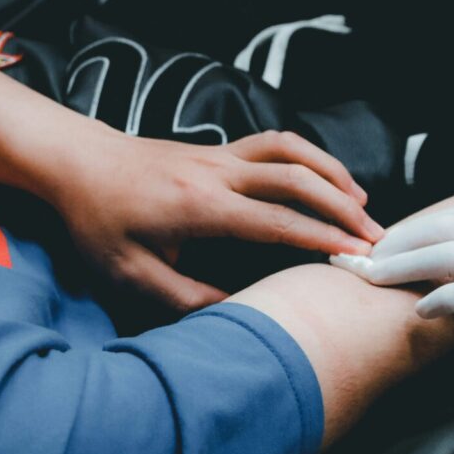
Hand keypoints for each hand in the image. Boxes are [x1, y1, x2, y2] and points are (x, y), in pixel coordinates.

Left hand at [52, 127, 382, 311]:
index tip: (356, 255)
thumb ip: (184, 298)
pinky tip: (326, 178)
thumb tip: (237, 310)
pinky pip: (277, 143)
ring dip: (333, 174)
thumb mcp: (129, 274)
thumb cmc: (99, 221)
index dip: (320, 238)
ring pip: (292, 151)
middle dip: (342, 208)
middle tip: (375, 236)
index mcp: (199, 207)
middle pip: (296, 179)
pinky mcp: (221, 149)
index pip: (275, 222)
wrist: (77, 163)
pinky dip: (310, 157)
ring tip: (363, 203)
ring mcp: (221, 154)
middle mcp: (218, 173)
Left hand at [332, 178, 453, 372]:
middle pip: (435, 233)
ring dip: (398, 269)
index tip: (389, 241)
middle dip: (392, 245)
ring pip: (438, 259)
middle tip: (361, 260)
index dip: (416, 228)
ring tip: (370, 280)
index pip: (453, 216)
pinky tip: (418, 312)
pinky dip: (436, 302)